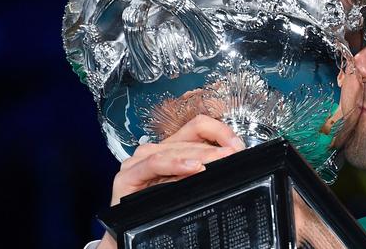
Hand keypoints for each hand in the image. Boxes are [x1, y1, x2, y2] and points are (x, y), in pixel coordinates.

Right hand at [97, 114, 244, 248]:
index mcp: (171, 149)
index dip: (219, 131)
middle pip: (189, 138)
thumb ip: (204, 170)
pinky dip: (175, 164)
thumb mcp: (188, 186)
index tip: (237, 145)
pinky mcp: (128, 176)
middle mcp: (154, 151)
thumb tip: (230, 158)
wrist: (131, 238)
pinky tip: (192, 168)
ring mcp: (139, 161)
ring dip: (200, 155)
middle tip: (234, 154)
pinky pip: (154, 164)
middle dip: (215, 147)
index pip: (197, 127)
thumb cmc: (160, 212)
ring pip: (174, 149)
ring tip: (219, 159)